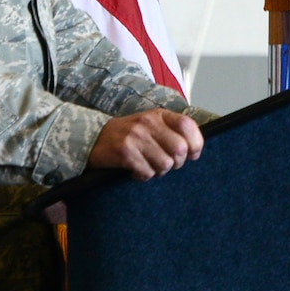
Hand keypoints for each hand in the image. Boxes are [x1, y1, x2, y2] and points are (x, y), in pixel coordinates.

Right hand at [88, 110, 203, 179]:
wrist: (94, 138)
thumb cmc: (130, 135)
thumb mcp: (152, 126)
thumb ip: (173, 132)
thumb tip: (195, 150)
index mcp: (159, 115)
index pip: (188, 125)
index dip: (196, 144)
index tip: (191, 154)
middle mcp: (148, 122)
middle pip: (180, 149)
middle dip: (177, 163)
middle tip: (166, 164)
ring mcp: (135, 136)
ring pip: (165, 164)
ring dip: (159, 171)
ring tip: (148, 165)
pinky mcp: (124, 151)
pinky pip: (147, 172)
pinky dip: (143, 176)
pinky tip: (136, 170)